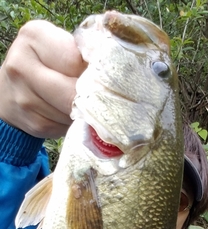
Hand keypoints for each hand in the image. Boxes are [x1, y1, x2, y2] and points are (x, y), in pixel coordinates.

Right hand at [0, 20, 86, 137]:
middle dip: (89, 96)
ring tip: (77, 103)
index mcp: (34, 36)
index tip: (97, 74)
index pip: (75, 60)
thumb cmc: (45, 64)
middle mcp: (22, 66)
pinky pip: (66, 127)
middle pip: (73, 91)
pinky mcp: (34, 124)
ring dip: (82, 112)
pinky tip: (66, 114)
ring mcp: (25, 98)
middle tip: (97, 95)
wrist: (10, 92)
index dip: (92, 71)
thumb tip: (111, 75)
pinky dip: (72, 123)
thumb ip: (80, 53)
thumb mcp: (58, 45)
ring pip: (72, 112)